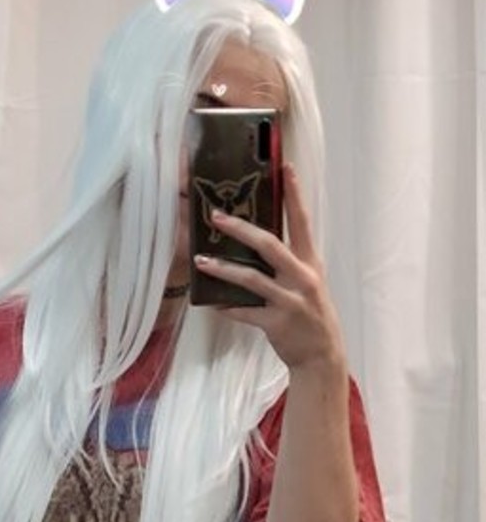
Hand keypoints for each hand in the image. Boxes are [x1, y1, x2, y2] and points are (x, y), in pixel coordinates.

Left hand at [193, 165, 346, 372]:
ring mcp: (290, 301)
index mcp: (310, 262)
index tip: (285, 167)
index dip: (294, 194)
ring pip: (251, 278)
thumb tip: (257, 241)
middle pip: (269, 244)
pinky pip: (245, 311)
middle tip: (216, 215)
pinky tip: (211, 302)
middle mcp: (302, 277)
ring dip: (223, 269)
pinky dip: (227, 306)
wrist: (321, 354)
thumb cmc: (310, 313)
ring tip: (201, 260)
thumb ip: (288, 262)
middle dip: (241, 228)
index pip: (302, 221)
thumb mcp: (308, 282)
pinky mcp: (277, 323)